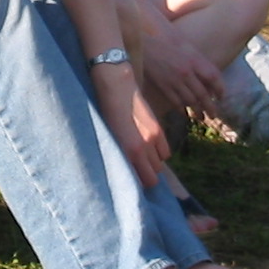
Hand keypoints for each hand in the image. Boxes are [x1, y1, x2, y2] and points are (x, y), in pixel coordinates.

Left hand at [92, 68, 170, 188]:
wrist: (115, 84)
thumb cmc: (103, 110)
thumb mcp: (108, 136)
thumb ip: (119, 154)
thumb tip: (124, 169)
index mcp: (128, 150)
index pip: (142, 181)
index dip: (137, 184)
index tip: (129, 181)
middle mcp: (143, 147)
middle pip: (153, 177)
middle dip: (145, 176)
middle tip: (134, 169)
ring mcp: (153, 138)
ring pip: (160, 165)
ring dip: (152, 164)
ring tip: (140, 156)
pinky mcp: (158, 129)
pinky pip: (165, 153)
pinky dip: (159, 153)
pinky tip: (148, 146)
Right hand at [139, 21, 225, 127]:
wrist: (143, 46)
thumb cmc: (165, 43)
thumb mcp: (185, 47)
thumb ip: (198, 62)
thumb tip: (210, 80)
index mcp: (193, 60)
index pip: (213, 77)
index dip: (220, 88)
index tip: (221, 97)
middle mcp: (185, 72)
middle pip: (203, 94)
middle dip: (210, 107)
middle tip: (214, 115)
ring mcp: (174, 80)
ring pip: (190, 101)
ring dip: (197, 111)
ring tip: (201, 117)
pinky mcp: (163, 86)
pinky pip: (176, 102)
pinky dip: (182, 109)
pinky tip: (185, 113)